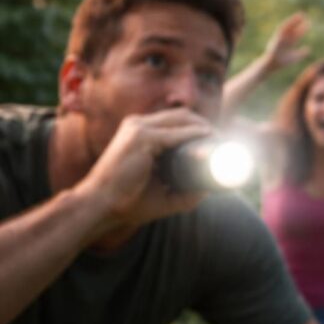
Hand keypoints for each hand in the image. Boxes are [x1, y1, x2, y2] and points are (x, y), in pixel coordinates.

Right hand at [77, 108, 212, 231]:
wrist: (98, 207)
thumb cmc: (126, 201)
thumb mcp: (160, 193)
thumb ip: (184, 192)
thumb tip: (210, 191)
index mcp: (139, 131)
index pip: (176, 120)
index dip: (199, 126)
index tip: (219, 140)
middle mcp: (138, 124)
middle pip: (183, 116)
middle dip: (207, 125)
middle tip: (225, 141)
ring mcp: (138, 129)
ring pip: (182, 120)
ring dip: (205, 128)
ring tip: (222, 141)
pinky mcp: (141, 138)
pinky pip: (176, 134)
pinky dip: (194, 135)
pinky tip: (209, 138)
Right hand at [263, 13, 310, 69]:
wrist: (272, 65)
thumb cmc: (282, 62)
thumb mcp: (294, 58)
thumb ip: (301, 53)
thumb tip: (308, 49)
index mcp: (289, 42)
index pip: (297, 33)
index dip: (302, 28)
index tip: (309, 23)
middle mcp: (285, 39)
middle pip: (292, 28)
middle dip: (297, 22)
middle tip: (304, 15)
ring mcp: (280, 38)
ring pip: (286, 28)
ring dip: (292, 21)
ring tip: (298, 16)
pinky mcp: (275, 40)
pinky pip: (280, 32)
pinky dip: (284, 27)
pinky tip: (290, 22)